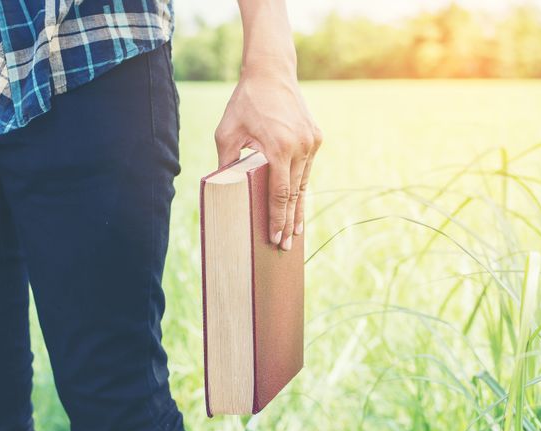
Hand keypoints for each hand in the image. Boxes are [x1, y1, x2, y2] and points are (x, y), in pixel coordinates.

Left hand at [214, 64, 321, 250]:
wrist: (271, 73)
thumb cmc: (245, 103)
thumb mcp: (227, 132)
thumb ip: (226, 163)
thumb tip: (224, 191)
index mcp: (278, 147)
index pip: (280, 194)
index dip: (278, 219)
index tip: (276, 238)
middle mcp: (300, 147)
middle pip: (295, 194)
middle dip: (290, 223)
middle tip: (287, 247)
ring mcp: (311, 142)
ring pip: (304, 184)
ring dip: (298, 208)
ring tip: (294, 233)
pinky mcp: (316, 138)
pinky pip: (307, 169)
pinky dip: (301, 187)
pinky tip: (298, 204)